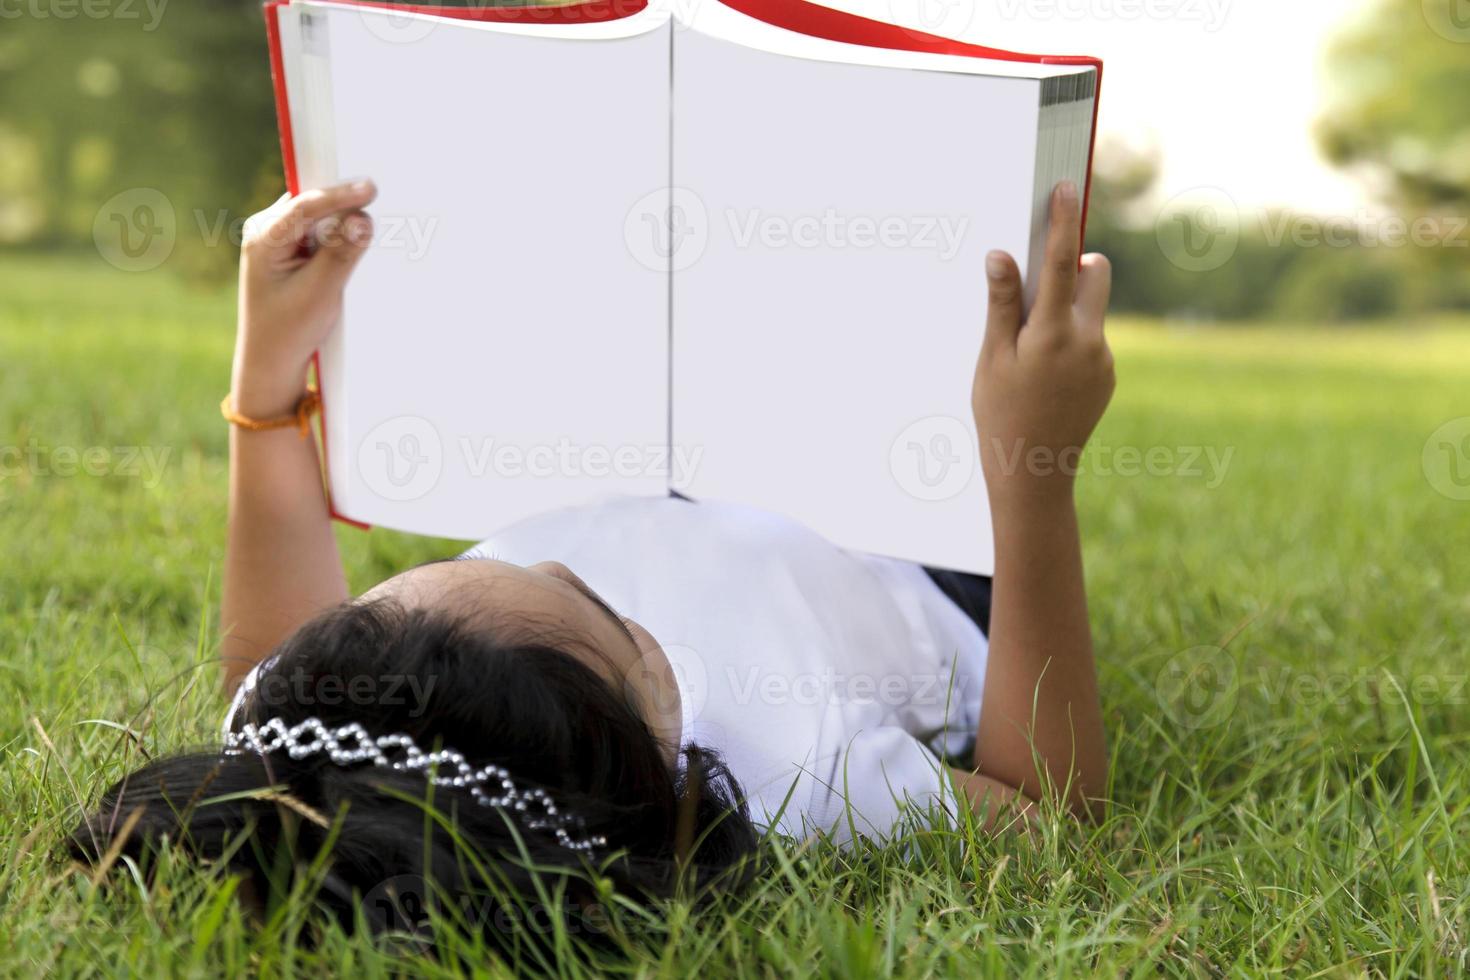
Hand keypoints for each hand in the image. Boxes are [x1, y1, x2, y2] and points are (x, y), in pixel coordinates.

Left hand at [232, 179, 376, 415]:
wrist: (271, 359)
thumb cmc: (288, 330)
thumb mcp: (320, 293)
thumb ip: (342, 254)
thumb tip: (362, 219)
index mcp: (263, 239)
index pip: (305, 206)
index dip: (339, 195)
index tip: (370, 189)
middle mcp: (266, 230)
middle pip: (315, 205)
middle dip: (344, 206)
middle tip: (376, 201)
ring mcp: (278, 237)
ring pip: (320, 217)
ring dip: (343, 224)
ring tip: (358, 239)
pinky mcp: (293, 247)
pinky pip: (322, 230)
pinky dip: (340, 237)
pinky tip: (351, 248)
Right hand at [972, 181, 1113, 502]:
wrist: (1034, 472)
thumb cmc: (1002, 414)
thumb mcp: (992, 359)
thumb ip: (1001, 305)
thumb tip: (1002, 255)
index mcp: (1054, 335)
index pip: (1064, 263)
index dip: (1063, 222)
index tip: (1066, 187)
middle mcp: (1089, 342)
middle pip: (1095, 274)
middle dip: (1074, 266)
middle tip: (1037, 289)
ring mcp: (1103, 359)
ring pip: (1091, 308)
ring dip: (1066, 310)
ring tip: (1031, 351)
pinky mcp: (1108, 374)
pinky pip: (1091, 338)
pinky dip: (1069, 339)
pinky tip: (1045, 376)